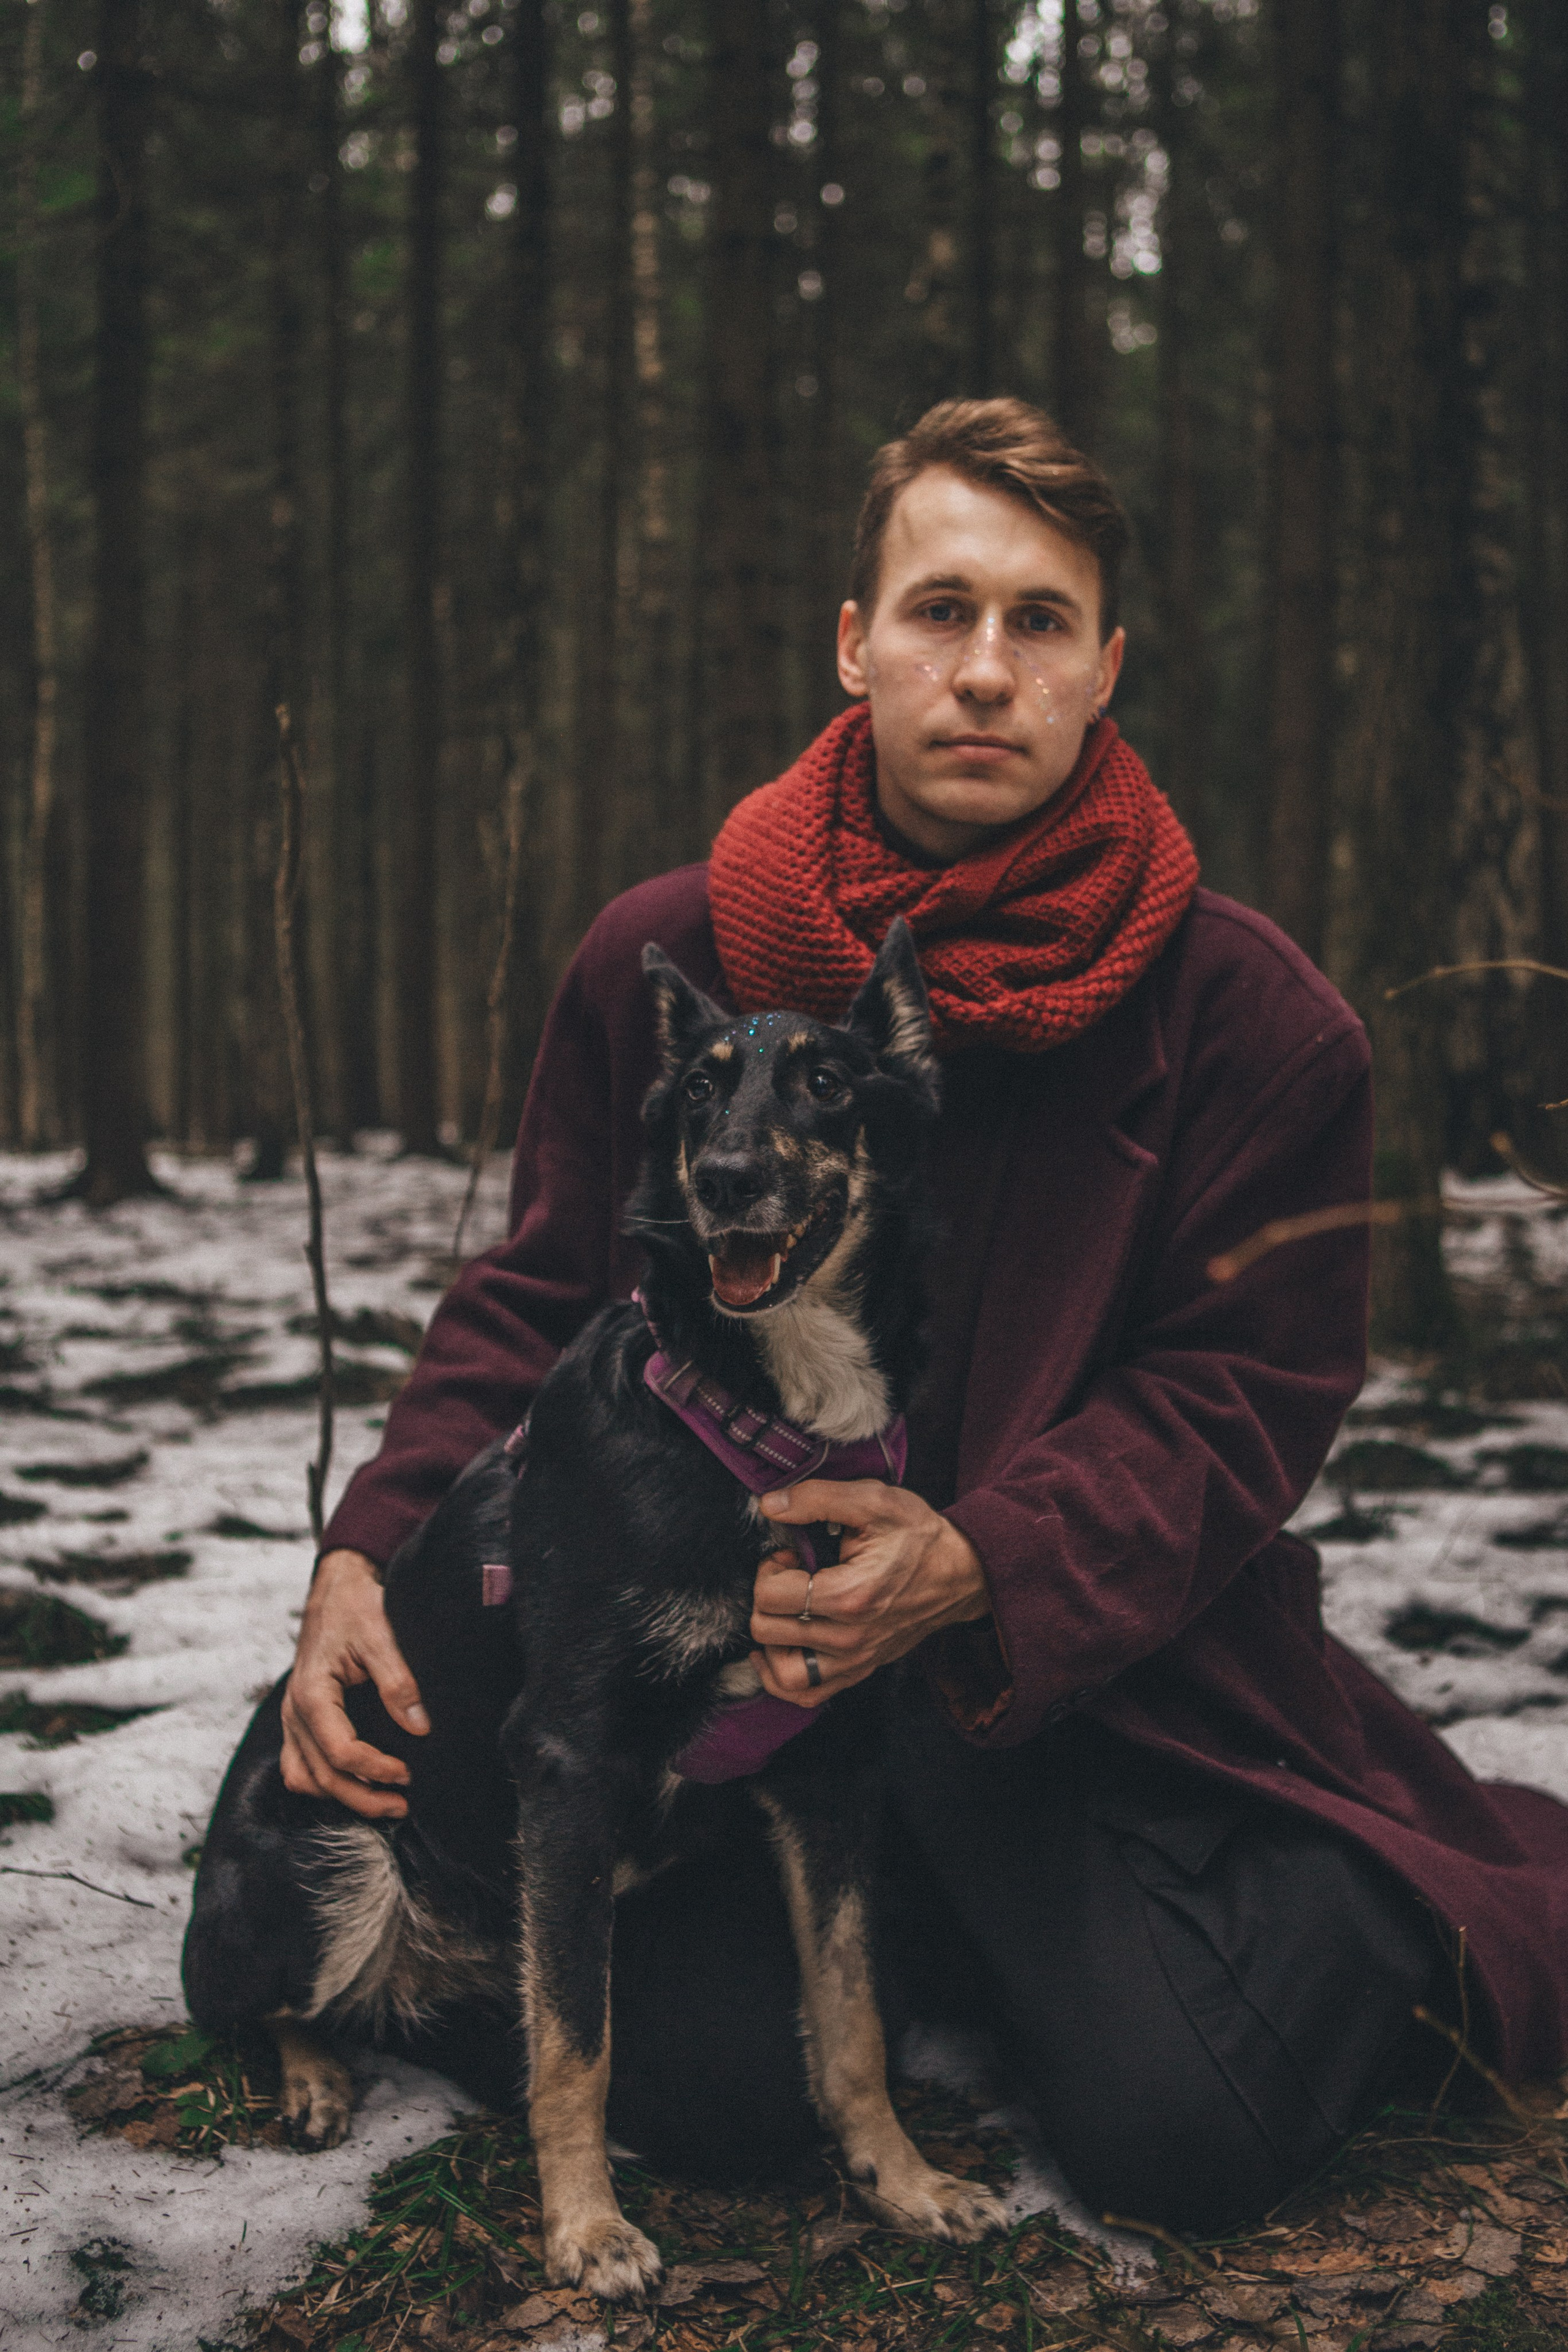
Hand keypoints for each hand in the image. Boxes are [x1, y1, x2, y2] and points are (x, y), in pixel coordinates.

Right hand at [280, 1549, 428, 1818]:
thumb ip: (397, 1681)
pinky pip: (299, 1764)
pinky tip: (354, 1784)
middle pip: (321, 1775)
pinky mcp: (298, 1718)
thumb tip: (419, 1726)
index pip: (340, 1751)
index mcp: (312, 1693)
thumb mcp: (380, 1635)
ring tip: (382, 1801)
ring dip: (341, 1796)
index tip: (407, 1774)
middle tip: (401, 1805)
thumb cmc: (356, 1607)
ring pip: (305, 1777)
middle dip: (362, 1797)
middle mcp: (294, 1711)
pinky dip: (322, 1782)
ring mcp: (292, 1718)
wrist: (335, 1588)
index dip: (375, 1769)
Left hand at [749, 1480, 990, 1707]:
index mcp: (849, 1595)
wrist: (960, 1573)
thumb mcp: (874, 1500)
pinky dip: (782, 1676)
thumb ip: (817, 1498)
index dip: (769, 1568)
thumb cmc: (919, 1536)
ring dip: (770, 1640)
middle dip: (767, 1597)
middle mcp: (849, 1637)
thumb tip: (769, 1505)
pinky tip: (781, 1648)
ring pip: (781, 1672)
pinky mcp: (860, 1670)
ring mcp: (855, 1660)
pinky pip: (806, 1694)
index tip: (790, 1555)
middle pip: (767, 1631)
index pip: (770, 1596)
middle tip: (791, 1577)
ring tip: (784, 1612)